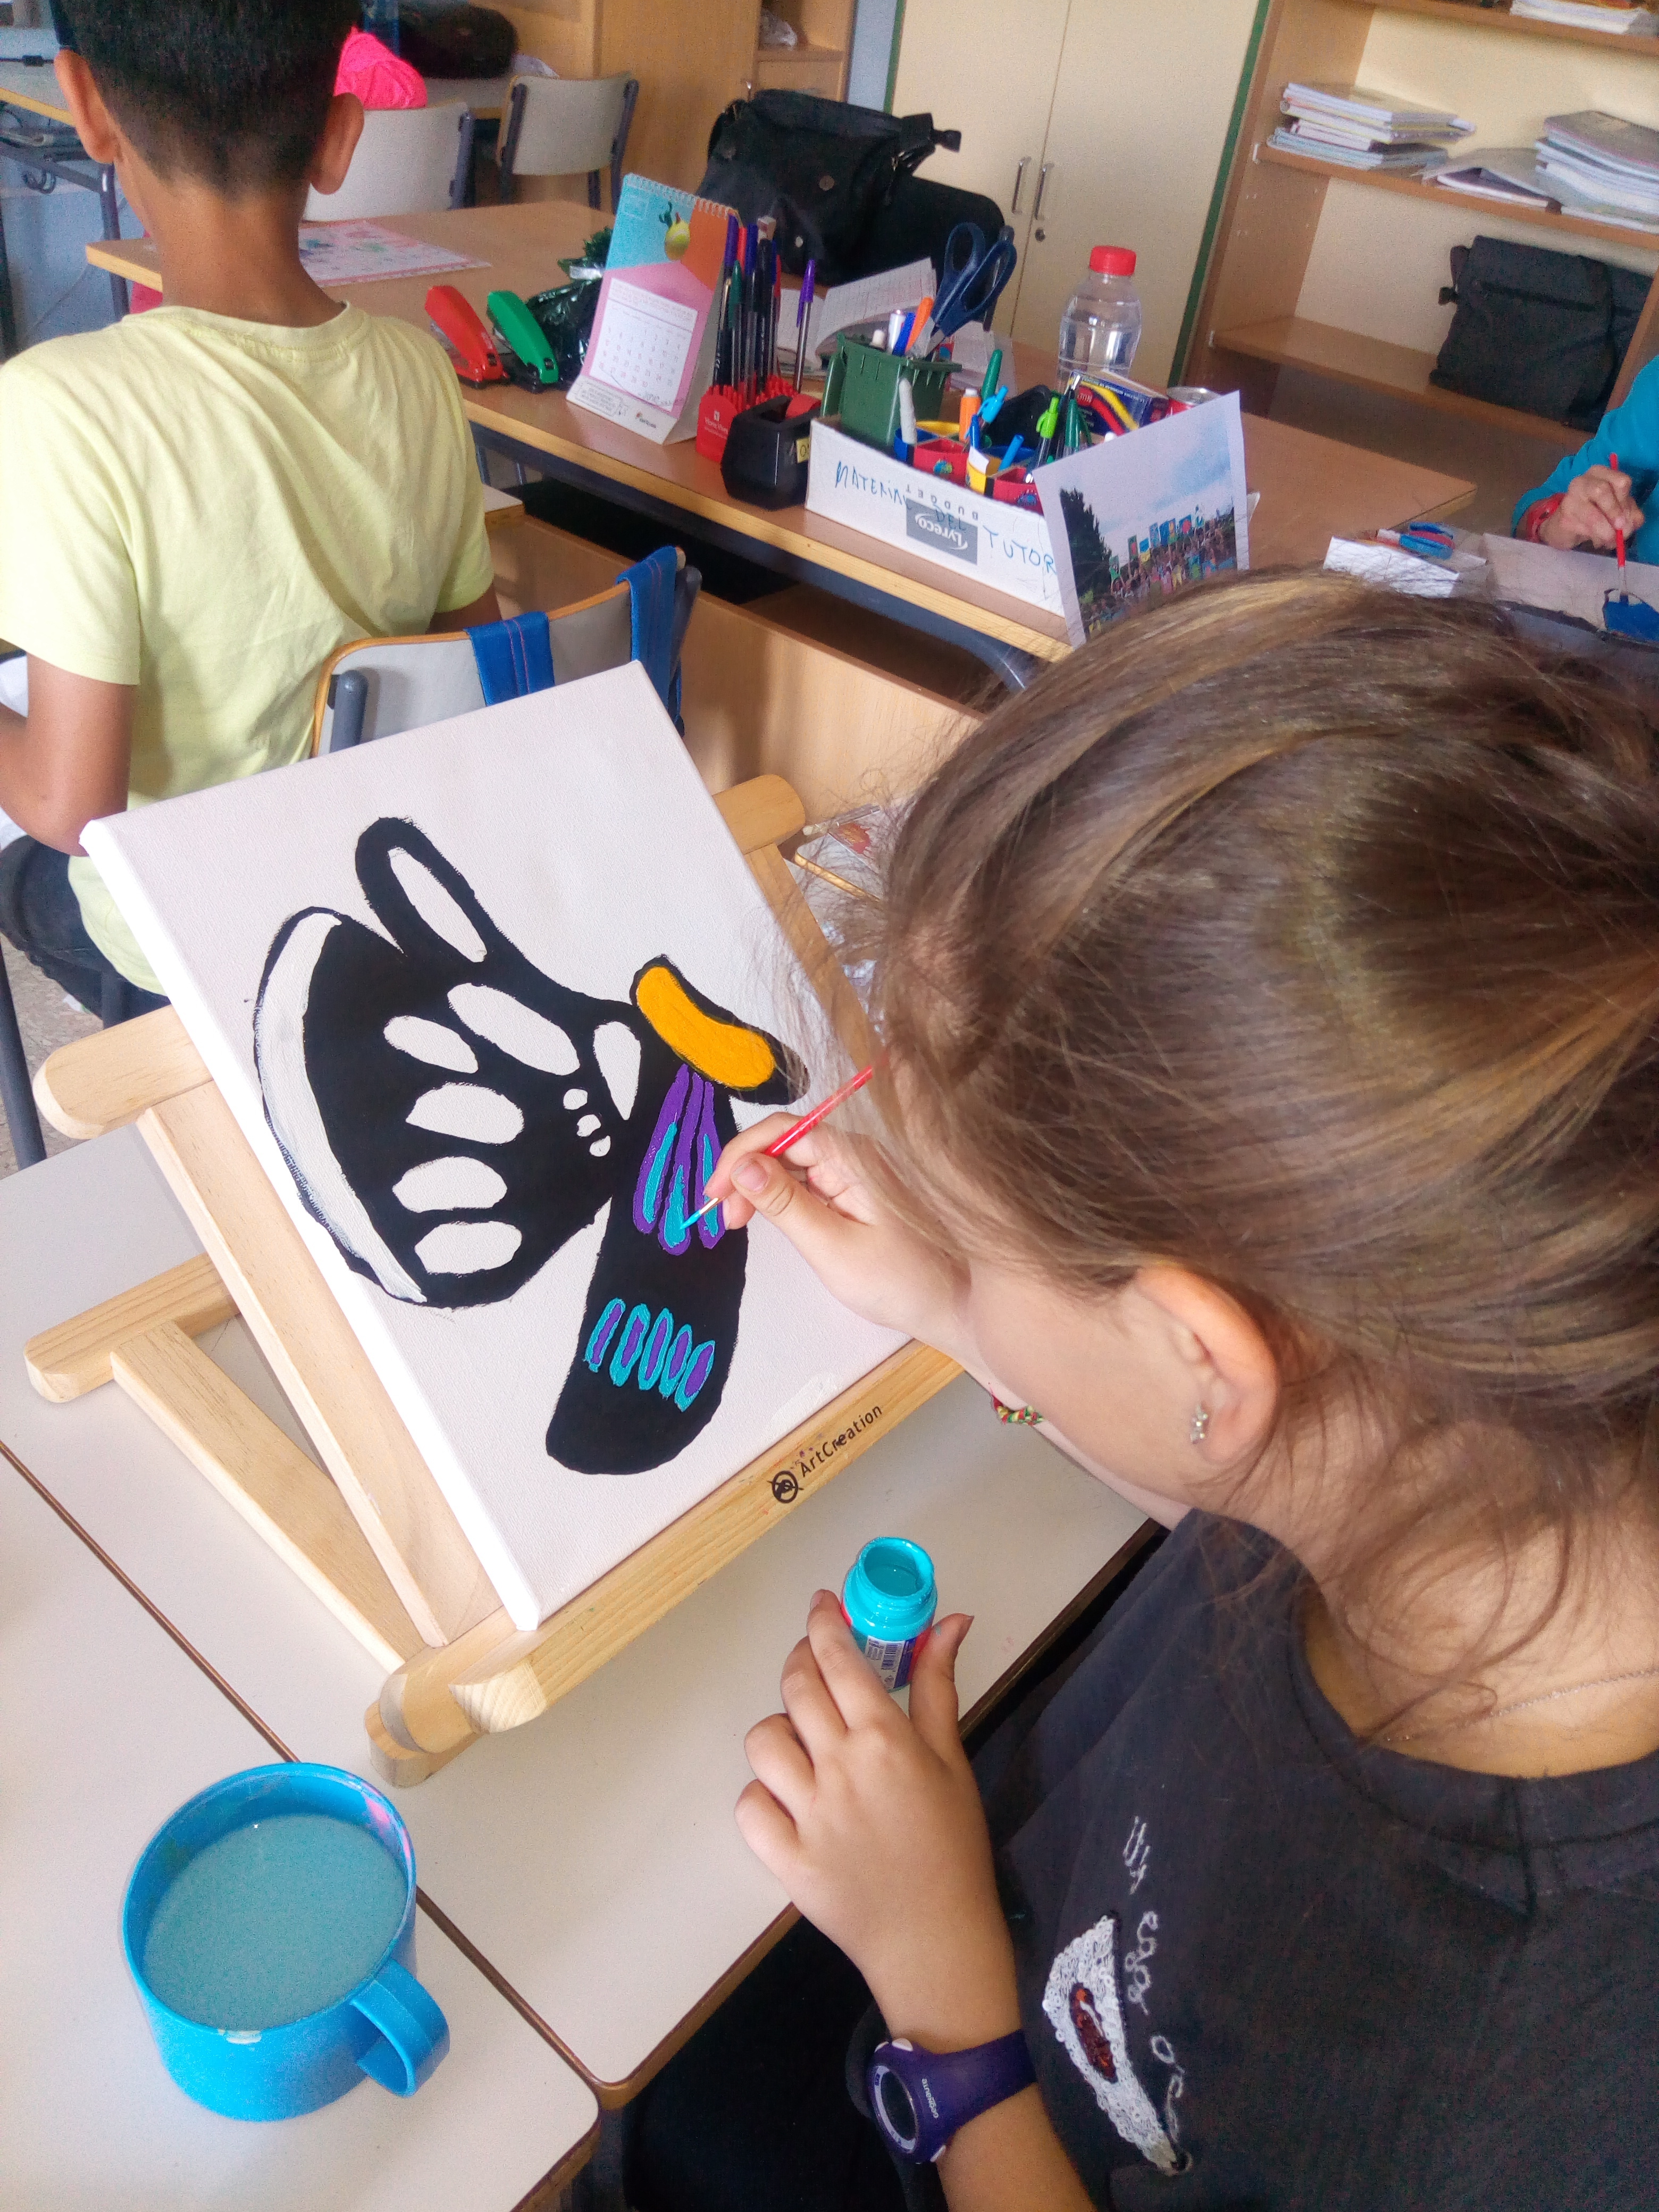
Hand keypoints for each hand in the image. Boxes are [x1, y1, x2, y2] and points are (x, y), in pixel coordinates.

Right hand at [705, 1116, 968, 1351]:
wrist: (952, 1305)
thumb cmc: (901, 1282)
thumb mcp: (832, 1247)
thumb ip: (785, 1204)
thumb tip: (742, 1165)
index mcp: (854, 1157)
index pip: (783, 1132)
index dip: (740, 1155)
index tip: (714, 1193)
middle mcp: (854, 1154)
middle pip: (783, 1143)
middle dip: (744, 1172)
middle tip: (723, 1218)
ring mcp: (855, 1172)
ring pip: (790, 1163)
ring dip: (757, 1186)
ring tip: (737, 1222)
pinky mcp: (854, 1192)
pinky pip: (806, 1181)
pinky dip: (778, 1197)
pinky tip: (763, 1218)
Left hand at [738, 1592, 1020, 2050]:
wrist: (936, 1942)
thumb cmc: (954, 1850)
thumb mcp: (952, 1762)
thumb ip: (939, 1688)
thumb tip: (950, 1622)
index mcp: (885, 1740)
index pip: (839, 1659)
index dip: (824, 1622)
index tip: (821, 1604)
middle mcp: (840, 1769)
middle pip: (797, 1688)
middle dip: (801, 1661)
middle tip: (815, 1663)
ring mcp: (808, 1815)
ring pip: (764, 1742)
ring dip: (781, 1730)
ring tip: (804, 1742)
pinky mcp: (786, 1858)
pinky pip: (750, 1805)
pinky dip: (763, 1795)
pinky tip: (788, 1798)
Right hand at [1540, 463, 1643, 551]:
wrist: (1568, 526)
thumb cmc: (1596, 512)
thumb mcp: (1619, 509)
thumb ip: (1631, 514)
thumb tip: (1634, 522)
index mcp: (1600, 473)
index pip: (1620, 481)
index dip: (1626, 502)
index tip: (1627, 516)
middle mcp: (1583, 481)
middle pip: (1603, 491)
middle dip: (1615, 513)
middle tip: (1620, 529)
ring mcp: (1570, 498)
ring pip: (1593, 515)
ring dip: (1606, 531)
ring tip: (1610, 540)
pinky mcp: (1564, 518)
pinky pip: (1584, 529)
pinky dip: (1595, 538)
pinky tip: (1597, 540)